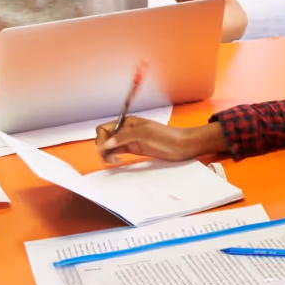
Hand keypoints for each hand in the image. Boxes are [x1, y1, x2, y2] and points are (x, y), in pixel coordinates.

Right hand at [98, 117, 224, 161]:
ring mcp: (131, 140)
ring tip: (113, 161)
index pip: (104, 128)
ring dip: (107, 154)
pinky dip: (114, 157)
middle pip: (105, 138)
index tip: (106, 148)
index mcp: (128, 123)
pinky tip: (117, 160)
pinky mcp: (135, 149)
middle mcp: (127, 131)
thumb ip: (124, 136)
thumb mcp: (145, 133)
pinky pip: (118, 152)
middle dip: (102, 147)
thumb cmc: (168, 136)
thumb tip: (107, 143)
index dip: (102, 138)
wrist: (183, 145)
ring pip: (110, 146)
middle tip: (108, 156)